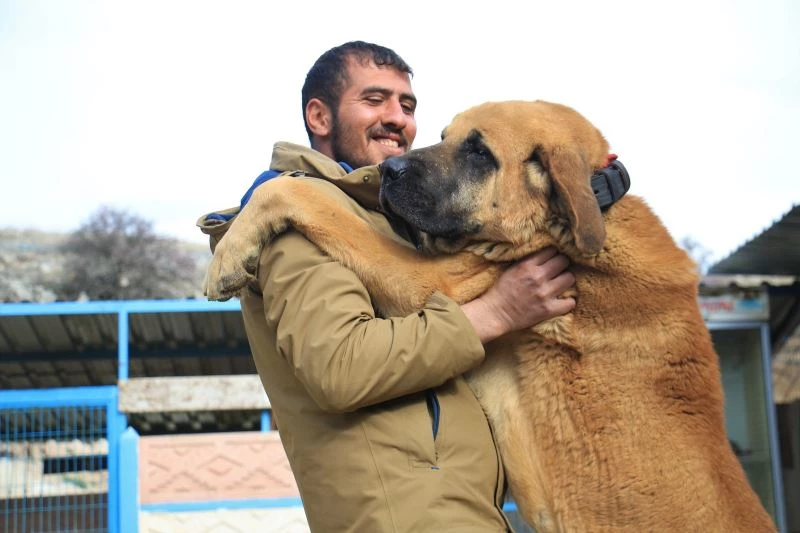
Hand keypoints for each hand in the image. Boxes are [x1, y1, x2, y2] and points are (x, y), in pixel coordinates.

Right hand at [461, 247, 575, 342]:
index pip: (552, 250)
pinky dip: (567, 301)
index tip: (551, 259)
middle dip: (561, 265)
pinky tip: (561, 300)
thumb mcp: (512, 269)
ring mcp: (544, 294)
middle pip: (563, 261)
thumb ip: (529, 261)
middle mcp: (537, 277)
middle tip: (557, 271)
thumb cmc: (501, 291)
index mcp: (527, 265)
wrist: (495, 314)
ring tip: (560, 284)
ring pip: (570, 278)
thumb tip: (546, 253)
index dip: (553, 254)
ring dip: (566, 281)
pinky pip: (570, 302)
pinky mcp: (548, 310)